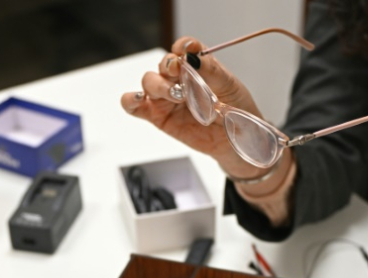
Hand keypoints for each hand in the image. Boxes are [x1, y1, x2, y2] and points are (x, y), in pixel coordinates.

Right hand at [121, 37, 272, 179]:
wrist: (236, 140)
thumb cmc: (236, 110)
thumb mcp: (229, 87)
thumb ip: (211, 70)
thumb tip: (193, 56)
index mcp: (197, 66)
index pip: (184, 48)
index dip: (183, 47)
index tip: (186, 52)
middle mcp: (179, 78)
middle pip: (163, 64)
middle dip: (168, 66)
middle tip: (179, 73)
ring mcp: (166, 97)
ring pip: (149, 82)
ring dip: (158, 85)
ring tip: (176, 96)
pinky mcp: (157, 116)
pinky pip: (135, 106)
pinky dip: (131, 100)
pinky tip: (138, 100)